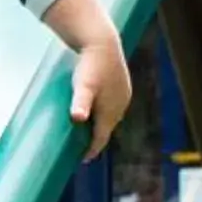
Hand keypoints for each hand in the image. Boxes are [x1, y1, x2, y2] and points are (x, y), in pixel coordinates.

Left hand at [69, 39, 132, 159]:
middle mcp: (120, 107)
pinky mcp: (121, 86)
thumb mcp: (82, 86)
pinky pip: (112, 106)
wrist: (102, 41)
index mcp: (110, 112)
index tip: (81, 159)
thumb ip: (80, 103)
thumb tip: (78, 118)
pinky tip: (95, 109)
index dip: (91, 150)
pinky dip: (103, 112)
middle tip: (81, 147)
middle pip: (106, 129)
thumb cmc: (90, 65)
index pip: (101, 139)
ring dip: (99, 125)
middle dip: (95, 138)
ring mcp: (122, 96)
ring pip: (110, 117)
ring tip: (87, 130)